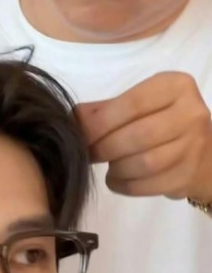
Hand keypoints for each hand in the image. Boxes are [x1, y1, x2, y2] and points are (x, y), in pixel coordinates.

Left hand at [77, 72, 211, 200]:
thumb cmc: (158, 123)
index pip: (133, 103)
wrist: (199, 153)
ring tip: (108, 166)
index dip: (101, 122)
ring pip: (144, 163)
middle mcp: (191, 113)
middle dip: (105, 148)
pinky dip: (124, 185)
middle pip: (138, 136)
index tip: (81, 135)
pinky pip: (147, 185)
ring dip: (116, 169)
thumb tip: (73, 118)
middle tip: (89, 154)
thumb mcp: (138, 106)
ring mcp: (193, 147)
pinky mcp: (187, 175)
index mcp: (175, 87)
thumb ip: (105, 109)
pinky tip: (117, 179)